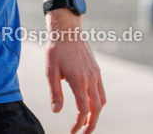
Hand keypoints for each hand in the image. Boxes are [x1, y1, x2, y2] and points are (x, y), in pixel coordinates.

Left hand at [45, 12, 105, 132]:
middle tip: (85, 133)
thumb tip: (56, 111)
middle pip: (97, 108)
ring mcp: (96, 73)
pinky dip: (98, 101)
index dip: (79, 123)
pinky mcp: (96, 69)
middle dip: (92, 123)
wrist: (67, 29)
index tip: (73, 131)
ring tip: (89, 122)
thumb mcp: (50, 71)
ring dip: (97, 113)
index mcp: (79, 81)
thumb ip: (55, 92)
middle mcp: (91, 78)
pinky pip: (101, 90)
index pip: (83, 109)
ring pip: (102, 99)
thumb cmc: (56, 50)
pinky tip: (90, 103)